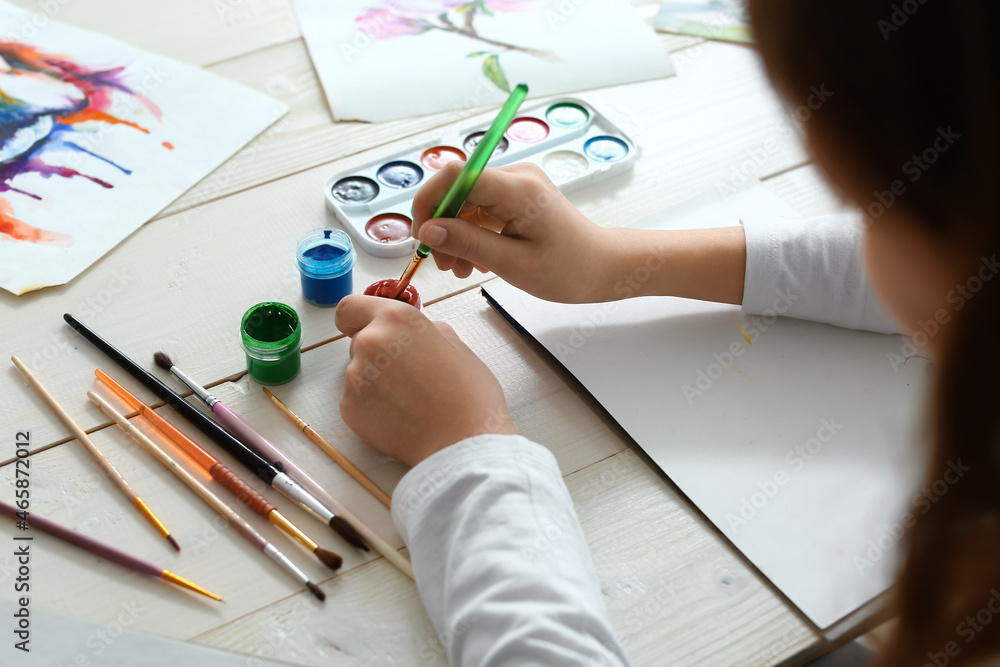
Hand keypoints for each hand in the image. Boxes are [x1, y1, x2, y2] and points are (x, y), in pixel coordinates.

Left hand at [334, 295, 516, 466]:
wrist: (462, 442)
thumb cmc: (469, 395)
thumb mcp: (455, 345)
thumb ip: (424, 331)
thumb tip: (411, 335)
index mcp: (397, 318)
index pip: (350, 307)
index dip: (356, 320)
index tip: (362, 328)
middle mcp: (370, 341)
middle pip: (358, 342)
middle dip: (376, 355)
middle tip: (406, 376)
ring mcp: (354, 376)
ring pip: (357, 373)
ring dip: (375, 382)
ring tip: (408, 401)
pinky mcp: (349, 408)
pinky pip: (356, 401)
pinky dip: (372, 407)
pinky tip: (400, 417)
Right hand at [412, 162, 615, 302]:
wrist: (603, 266)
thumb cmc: (569, 269)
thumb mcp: (513, 264)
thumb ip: (468, 243)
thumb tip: (429, 230)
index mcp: (517, 188)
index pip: (455, 175)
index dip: (430, 202)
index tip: (423, 237)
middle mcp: (516, 177)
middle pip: (457, 188)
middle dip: (442, 225)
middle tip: (442, 264)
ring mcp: (517, 184)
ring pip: (466, 201)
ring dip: (455, 233)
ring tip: (459, 269)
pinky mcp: (517, 196)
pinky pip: (480, 208)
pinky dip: (470, 233)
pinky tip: (474, 261)